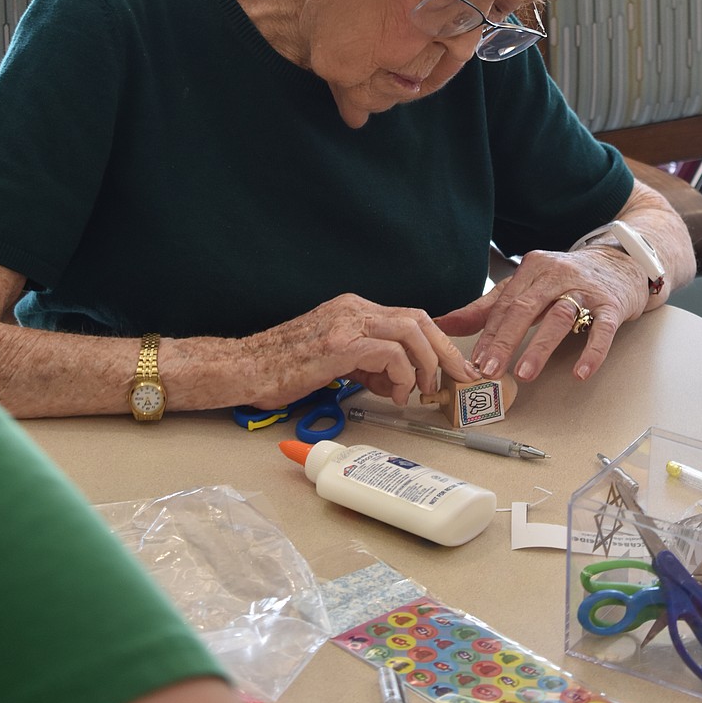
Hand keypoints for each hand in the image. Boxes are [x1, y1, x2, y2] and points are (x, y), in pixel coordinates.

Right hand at [247, 294, 479, 407]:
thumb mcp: (335, 361)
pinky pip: (390, 353)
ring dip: (425, 363)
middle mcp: (353, 308)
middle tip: (457, 377)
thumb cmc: (283, 368)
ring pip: (411, 331)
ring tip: (419, 390)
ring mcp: (347, 323)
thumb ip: (368, 365)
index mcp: (353, 309)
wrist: (244, 368)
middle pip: (418, 318)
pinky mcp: (340, 344)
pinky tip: (393, 393)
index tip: (452, 366)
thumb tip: (398, 382)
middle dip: (445, 350)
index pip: (409, 317)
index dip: (437, 341)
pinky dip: (401, 374)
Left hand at [435, 246, 648, 383]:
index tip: (474, 361)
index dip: (488, 334)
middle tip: (490, 369)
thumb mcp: (527, 286)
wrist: (621, 262)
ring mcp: (585, 289)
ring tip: (524, 373)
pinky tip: (580, 372)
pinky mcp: (612, 304)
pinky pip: (601, 328)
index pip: (504, 304)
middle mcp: (556, 274)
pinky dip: (591, 351)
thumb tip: (443, 324)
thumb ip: (487, 307)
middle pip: (525, 308)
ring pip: (559, 316)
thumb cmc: (567, 279)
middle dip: (505, 341)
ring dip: (540, 346)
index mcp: (532, 268)